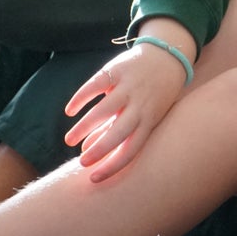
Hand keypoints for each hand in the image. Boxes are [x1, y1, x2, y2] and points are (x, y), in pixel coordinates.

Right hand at [61, 41, 188, 181]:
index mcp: (149, 120)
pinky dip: (81, 98)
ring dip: (84, 127)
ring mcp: (129, 87)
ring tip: (69, 140)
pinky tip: (70, 111)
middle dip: (100, 150)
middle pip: (119, 132)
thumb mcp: (143, 114)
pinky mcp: (117, 70)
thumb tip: (87, 149)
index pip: (131, 150)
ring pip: (104, 110)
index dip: (112, 166)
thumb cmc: (152, 93)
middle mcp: (140, 105)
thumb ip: (116, 130)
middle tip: (81, 162)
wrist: (167, 56)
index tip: (93, 178)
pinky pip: (96, 85)